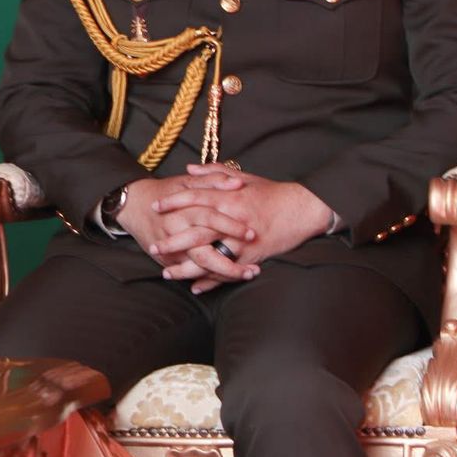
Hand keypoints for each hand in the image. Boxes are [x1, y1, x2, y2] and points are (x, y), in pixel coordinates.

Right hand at [114, 174, 260, 282]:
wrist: (133, 206)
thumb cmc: (165, 191)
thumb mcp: (187, 182)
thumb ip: (213, 179)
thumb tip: (237, 183)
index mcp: (184, 211)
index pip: (210, 219)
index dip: (231, 227)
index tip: (251, 234)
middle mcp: (176, 233)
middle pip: (204, 254)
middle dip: (230, 264)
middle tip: (253, 268)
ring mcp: (170, 251)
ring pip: (198, 269)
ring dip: (224, 275)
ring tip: (248, 275)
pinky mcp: (167, 261)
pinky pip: (190, 274)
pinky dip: (209, 279)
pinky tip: (229, 279)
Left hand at [151, 163, 334, 291]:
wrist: (302, 208)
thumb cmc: (272, 192)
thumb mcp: (243, 177)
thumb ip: (214, 173)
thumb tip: (189, 169)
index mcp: (229, 196)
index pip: (195, 198)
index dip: (173, 202)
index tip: (155, 207)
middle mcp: (232, 218)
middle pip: (196, 231)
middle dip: (173, 240)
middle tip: (153, 246)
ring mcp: (242, 240)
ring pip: (209, 256)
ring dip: (187, 267)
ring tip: (168, 273)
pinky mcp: (252, 256)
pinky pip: (228, 271)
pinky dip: (211, 281)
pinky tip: (196, 287)